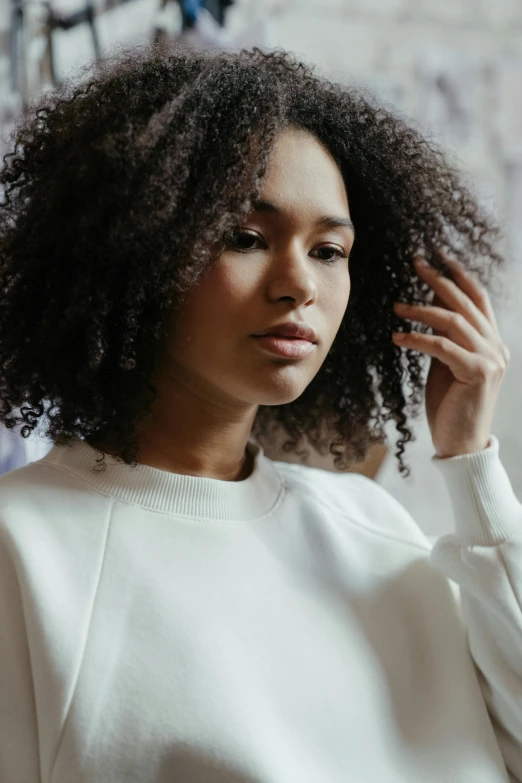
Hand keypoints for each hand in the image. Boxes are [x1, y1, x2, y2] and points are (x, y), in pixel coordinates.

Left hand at [392, 254, 509, 458]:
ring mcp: (491, 359)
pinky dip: (417, 338)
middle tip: (415, 263)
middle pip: (466, 302)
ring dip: (422, 309)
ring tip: (397, 306)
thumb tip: (428, 311)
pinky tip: (397, 337)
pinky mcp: (478, 373)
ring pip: (454, 321)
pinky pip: (442, 346)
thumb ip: (446, 340)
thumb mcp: (448, 366)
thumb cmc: (451, 406)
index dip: (459, 275)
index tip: (438, 257)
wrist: (462, 444)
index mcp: (492, 342)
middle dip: (439, 279)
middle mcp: (496, 346)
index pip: (478, 299)